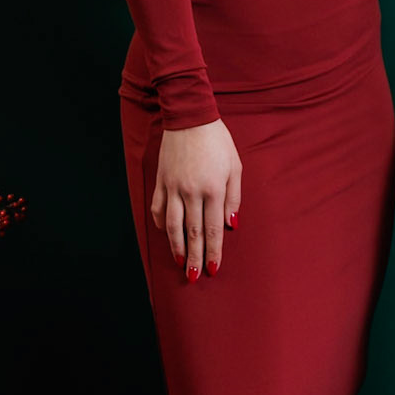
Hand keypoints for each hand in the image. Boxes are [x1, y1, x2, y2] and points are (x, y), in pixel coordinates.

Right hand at [151, 120, 241, 278]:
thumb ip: (233, 198)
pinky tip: (167, 235)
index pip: (213, 229)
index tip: (213, 269)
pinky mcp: (161, 181)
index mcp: (213, 189)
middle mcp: (191, 191)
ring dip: (176, 247)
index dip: (213, 251)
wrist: (190, 118)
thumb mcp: (235, 166)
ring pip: (172, 225)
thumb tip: (231, 225)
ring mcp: (173, 187)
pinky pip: (159, 209)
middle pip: (191, 232)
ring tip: (179, 263)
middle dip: (193, 257)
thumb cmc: (217, 142)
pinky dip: (163, 225)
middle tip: (193, 277)